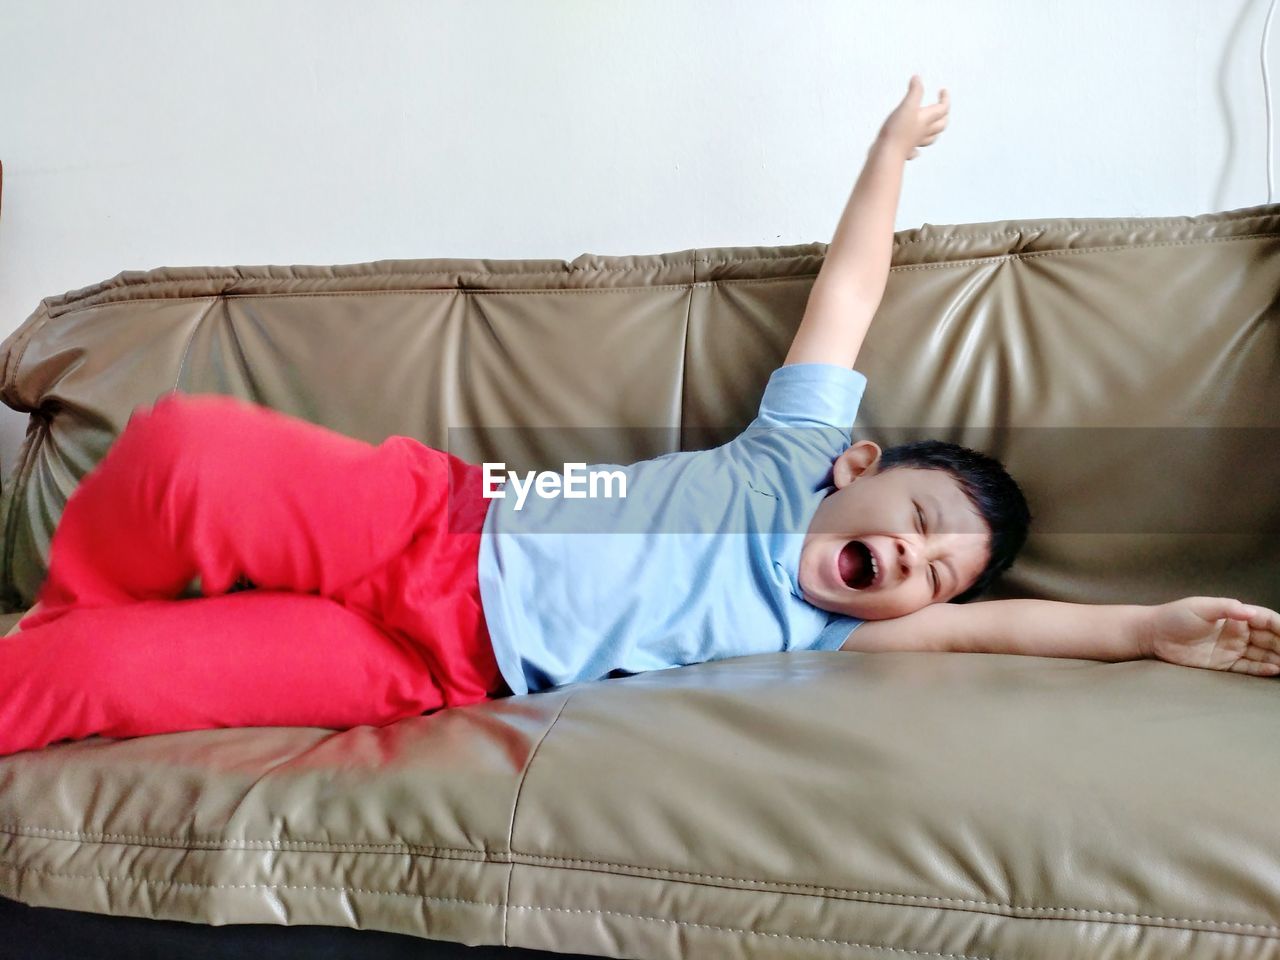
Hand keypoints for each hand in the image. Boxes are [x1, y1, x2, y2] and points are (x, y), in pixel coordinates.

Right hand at [876, 75, 948, 160]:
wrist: (886, 154)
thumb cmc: (897, 131)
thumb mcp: (907, 106)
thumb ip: (914, 91)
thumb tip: (917, 78)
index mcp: (926, 120)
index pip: (943, 108)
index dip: (945, 98)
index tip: (942, 90)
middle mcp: (922, 131)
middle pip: (941, 124)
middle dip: (943, 114)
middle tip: (942, 107)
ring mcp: (914, 143)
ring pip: (930, 138)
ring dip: (935, 131)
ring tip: (934, 127)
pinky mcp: (904, 151)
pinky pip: (914, 151)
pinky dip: (917, 149)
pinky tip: (916, 150)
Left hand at [1142, 597, 1279, 675]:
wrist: (1152, 635)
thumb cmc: (1174, 616)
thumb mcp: (1200, 607)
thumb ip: (1226, 608)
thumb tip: (1249, 611)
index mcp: (1235, 615)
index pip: (1267, 620)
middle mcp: (1237, 632)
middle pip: (1270, 639)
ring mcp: (1231, 648)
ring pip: (1263, 654)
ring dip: (1278, 658)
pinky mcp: (1223, 664)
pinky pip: (1248, 667)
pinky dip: (1262, 669)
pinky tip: (1275, 670)